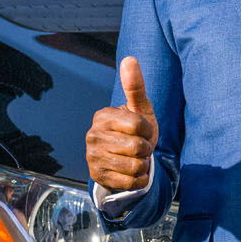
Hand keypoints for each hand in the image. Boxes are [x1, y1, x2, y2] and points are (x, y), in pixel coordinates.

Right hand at [85, 56, 158, 191]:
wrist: (125, 159)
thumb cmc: (135, 130)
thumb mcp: (139, 109)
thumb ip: (135, 87)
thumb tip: (130, 59)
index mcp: (102, 116)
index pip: (138, 125)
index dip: (148, 131)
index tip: (143, 132)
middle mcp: (92, 136)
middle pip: (137, 147)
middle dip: (146, 149)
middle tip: (139, 147)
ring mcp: (92, 157)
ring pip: (135, 166)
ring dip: (143, 164)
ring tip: (135, 158)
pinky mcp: (97, 177)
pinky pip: (131, 182)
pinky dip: (139, 179)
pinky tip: (132, 172)